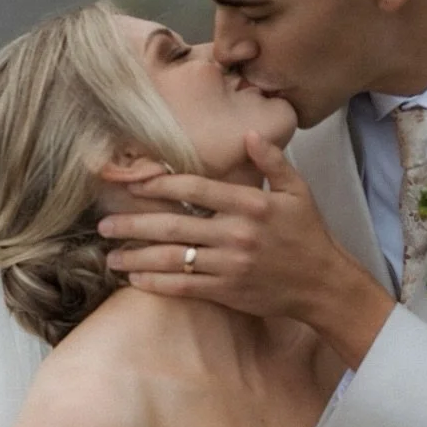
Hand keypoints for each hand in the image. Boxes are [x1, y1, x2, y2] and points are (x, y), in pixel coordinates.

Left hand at [97, 132, 393, 363]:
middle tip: (104, 222)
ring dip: (137, 256)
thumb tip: (249, 133)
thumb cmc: (308, 233)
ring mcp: (229, 266)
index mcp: (250, 204)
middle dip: (134, 223)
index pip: (197, 189)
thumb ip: (272, 160)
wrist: (322, 284)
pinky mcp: (227, 292)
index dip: (162, 185)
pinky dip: (157, 284)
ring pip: (173, 259)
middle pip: (175, 225)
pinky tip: (135, 279)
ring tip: (109, 254)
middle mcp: (235, 234)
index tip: (135, 182)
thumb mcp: (298, 190)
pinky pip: (185, 287)